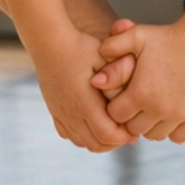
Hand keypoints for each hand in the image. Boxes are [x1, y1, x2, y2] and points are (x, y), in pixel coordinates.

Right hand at [30, 23, 136, 153]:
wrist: (48, 40)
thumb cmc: (80, 46)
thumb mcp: (105, 56)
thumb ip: (121, 72)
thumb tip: (132, 95)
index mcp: (85, 102)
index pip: (108, 135)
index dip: (125, 136)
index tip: (135, 129)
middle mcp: (71, 112)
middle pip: (96, 144)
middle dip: (115, 142)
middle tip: (128, 131)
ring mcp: (60, 112)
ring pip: (82, 142)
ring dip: (99, 141)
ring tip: (113, 129)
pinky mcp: (54, 110)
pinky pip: (69, 135)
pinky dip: (83, 136)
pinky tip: (92, 125)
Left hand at [92, 18, 184, 143]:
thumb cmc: (167, 37)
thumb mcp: (136, 36)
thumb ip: (112, 48)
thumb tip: (96, 79)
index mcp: (140, 93)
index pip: (115, 116)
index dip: (114, 108)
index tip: (120, 97)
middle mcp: (159, 109)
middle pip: (133, 129)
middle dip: (130, 119)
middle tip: (133, 105)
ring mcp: (178, 115)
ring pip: (155, 135)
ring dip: (149, 126)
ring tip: (149, 111)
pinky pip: (177, 137)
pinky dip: (170, 130)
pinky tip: (167, 115)